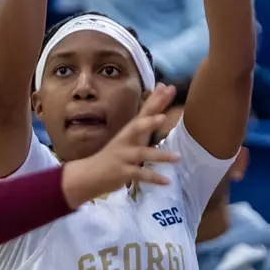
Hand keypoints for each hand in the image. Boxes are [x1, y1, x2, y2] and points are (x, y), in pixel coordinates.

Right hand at [60, 85, 182, 205]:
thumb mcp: (130, 137)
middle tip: (163, 117)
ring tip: (178, 157)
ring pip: (142, 154)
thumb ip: (145, 122)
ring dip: (160, 156)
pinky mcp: (123, 172)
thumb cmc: (115, 153)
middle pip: (137, 128)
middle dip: (149, 122)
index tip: (168, 87)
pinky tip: (167, 181)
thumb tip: (159, 106)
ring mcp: (124, 157)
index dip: (156, 100)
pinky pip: (140, 175)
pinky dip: (154, 178)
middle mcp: (126, 141)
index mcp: (129, 131)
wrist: (91, 173)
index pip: (144, 112)